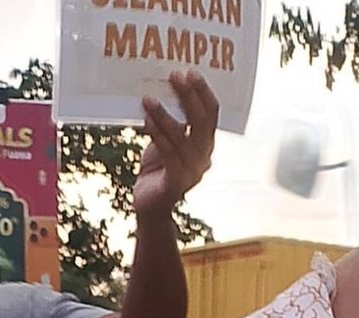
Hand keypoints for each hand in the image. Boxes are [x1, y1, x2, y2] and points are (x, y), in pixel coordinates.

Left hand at [134, 69, 217, 216]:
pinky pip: (168, 154)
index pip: (211, 113)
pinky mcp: (176, 184)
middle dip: (188, 96)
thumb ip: (171, 119)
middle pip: (201, 122)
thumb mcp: (166, 138)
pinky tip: (146, 120)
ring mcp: (192, 172)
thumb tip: (161, 86)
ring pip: (182, 137)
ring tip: (147, 97)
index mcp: (205, 143)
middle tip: (174, 75)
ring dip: (164, 114)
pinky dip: (157, 135)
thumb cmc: (157, 168)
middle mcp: (203, 157)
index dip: (203, 91)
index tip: (190, 71)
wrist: (149, 205)